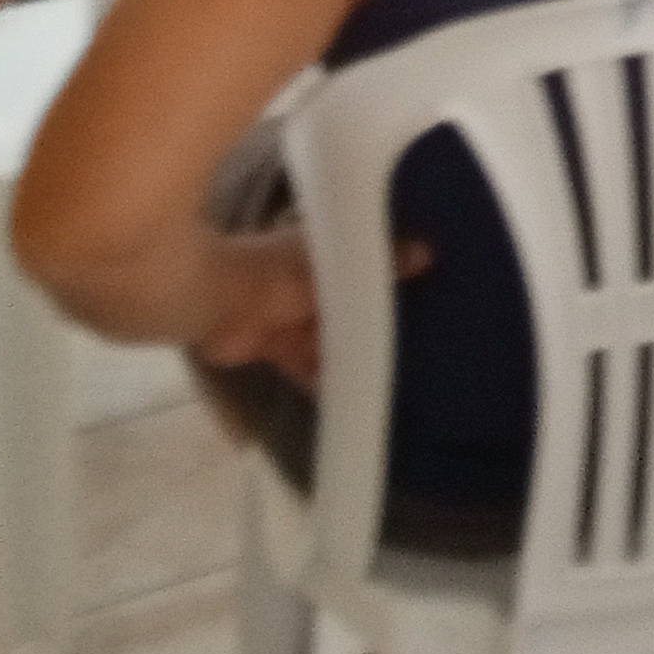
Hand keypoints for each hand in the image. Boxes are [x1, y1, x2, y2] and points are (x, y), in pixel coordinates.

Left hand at [192, 225, 434, 388]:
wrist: (219, 305)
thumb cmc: (278, 272)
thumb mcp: (336, 265)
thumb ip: (381, 263)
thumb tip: (430, 251)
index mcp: (326, 252)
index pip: (367, 261)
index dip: (395, 274)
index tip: (434, 288)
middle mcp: (314, 284)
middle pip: (353, 305)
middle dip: (379, 322)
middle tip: (426, 343)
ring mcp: (296, 319)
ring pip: (335, 340)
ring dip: (356, 356)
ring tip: (400, 378)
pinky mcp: (281, 350)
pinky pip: (312, 369)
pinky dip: (330, 383)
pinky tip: (359, 402)